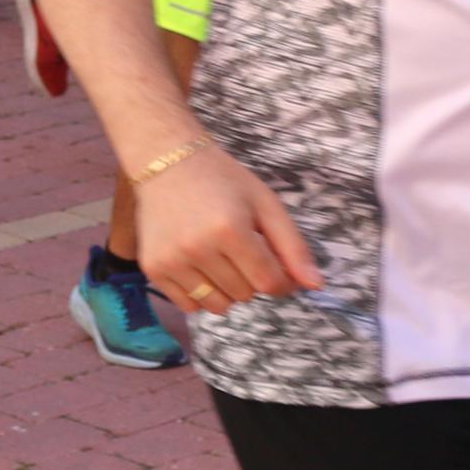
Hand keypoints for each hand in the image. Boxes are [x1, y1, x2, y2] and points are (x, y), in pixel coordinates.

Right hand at [136, 143, 324, 315]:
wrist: (166, 162)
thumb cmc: (222, 180)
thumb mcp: (265, 203)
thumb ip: (293, 246)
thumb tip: (316, 286)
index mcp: (230, 229)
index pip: (269, 282)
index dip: (281, 280)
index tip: (276, 265)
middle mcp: (198, 248)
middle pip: (245, 295)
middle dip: (252, 278)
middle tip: (241, 248)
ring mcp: (172, 261)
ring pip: (218, 306)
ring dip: (228, 290)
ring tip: (221, 258)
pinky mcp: (153, 269)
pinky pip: (189, 306)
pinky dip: (201, 294)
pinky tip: (199, 265)